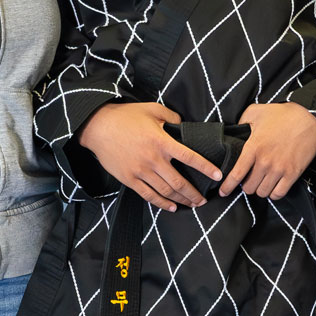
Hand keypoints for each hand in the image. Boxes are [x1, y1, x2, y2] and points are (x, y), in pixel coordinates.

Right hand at [78, 102, 221, 209]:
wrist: (97, 127)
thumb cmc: (125, 116)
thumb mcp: (151, 109)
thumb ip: (171, 116)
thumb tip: (183, 125)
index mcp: (161, 142)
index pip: (189, 157)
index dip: (205, 167)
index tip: (217, 176)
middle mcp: (153, 159)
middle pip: (179, 182)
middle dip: (194, 194)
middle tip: (204, 200)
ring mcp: (140, 171)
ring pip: (165, 191)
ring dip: (181, 200)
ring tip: (192, 205)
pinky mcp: (129, 179)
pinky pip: (148, 195)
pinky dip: (161, 203)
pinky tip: (171, 207)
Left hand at [217, 103, 315, 198]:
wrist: (309, 117)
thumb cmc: (283, 114)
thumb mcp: (256, 111)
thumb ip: (241, 121)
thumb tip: (235, 130)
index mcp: (253, 147)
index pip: (236, 174)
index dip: (227, 186)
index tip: (223, 192)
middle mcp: (265, 161)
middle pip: (249, 188)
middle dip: (247, 186)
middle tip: (250, 180)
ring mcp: (279, 169)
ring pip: (263, 193)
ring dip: (260, 189)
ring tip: (262, 182)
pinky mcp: (293, 173)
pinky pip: (279, 194)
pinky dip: (274, 193)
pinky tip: (273, 186)